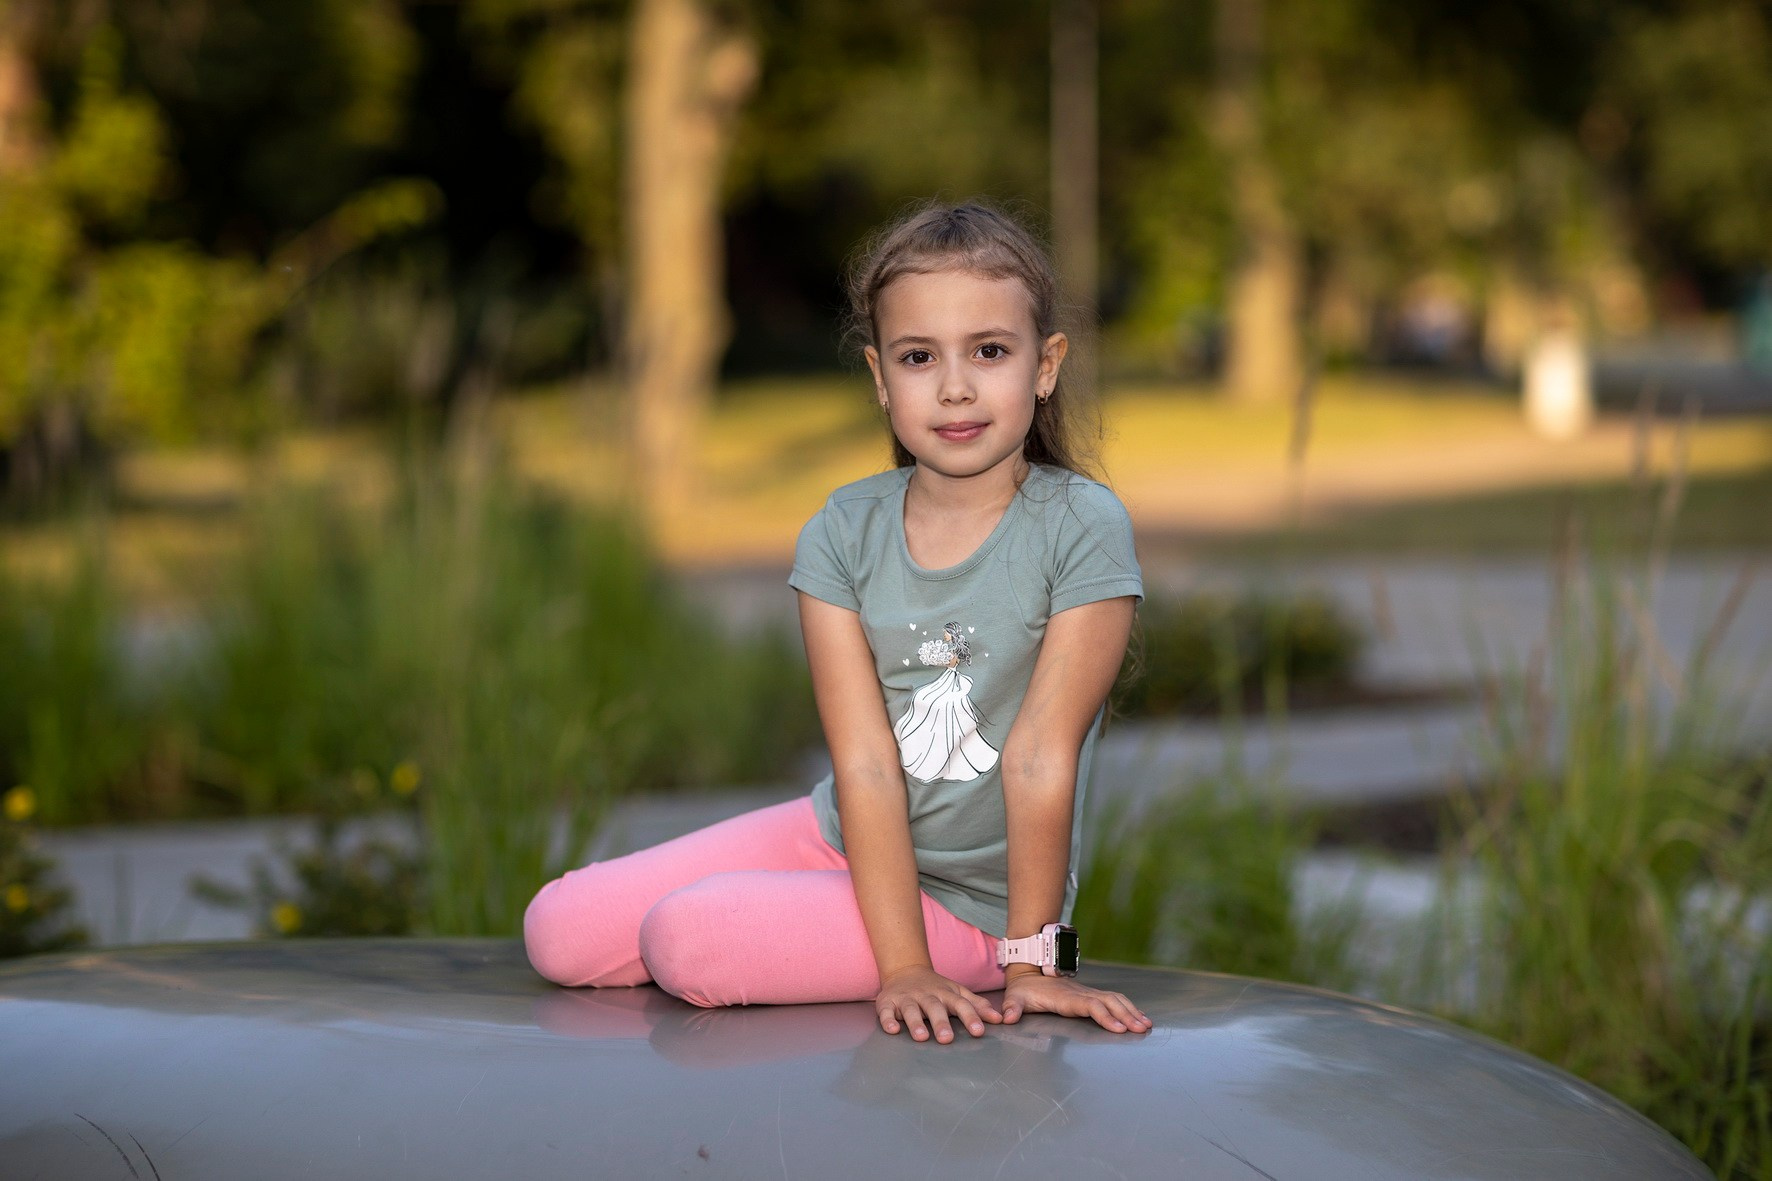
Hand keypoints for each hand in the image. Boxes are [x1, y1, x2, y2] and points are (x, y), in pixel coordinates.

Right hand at [875, 965, 1003, 1043]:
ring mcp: (906, 998)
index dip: (970, 1017)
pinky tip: (892, 1030)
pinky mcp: (888, 1002)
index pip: (960, 1005)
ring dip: (915, 1023)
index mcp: (945, 994)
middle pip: (934, 1008)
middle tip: (947, 1039)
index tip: (979, 1031)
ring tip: (921, 1037)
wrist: (905, 969)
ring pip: (911, 1009)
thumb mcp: (957, 992)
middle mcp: (927, 995)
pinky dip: (888, 1019)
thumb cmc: (935, 988)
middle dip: (940, 1023)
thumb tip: (1000, 1019)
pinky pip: (886, 1011)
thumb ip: (977, 1005)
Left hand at [1002, 970, 1151, 1033]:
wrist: (1029, 971)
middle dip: (1126, 1015)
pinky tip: (1139, 1017)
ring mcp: (1087, 993)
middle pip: (1109, 1002)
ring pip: (1114, 999)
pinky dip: (1128, 1007)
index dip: (1105, 1016)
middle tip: (1142, 1029)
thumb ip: (1012, 1008)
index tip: (1120, 1028)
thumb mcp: (1014, 998)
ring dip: (1131, 1011)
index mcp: (1066, 998)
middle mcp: (1081, 994)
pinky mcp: (1090, 995)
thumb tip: (1007, 1017)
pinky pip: (1113, 999)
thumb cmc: (1023, 989)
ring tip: (1146, 1025)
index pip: (1090, 1006)